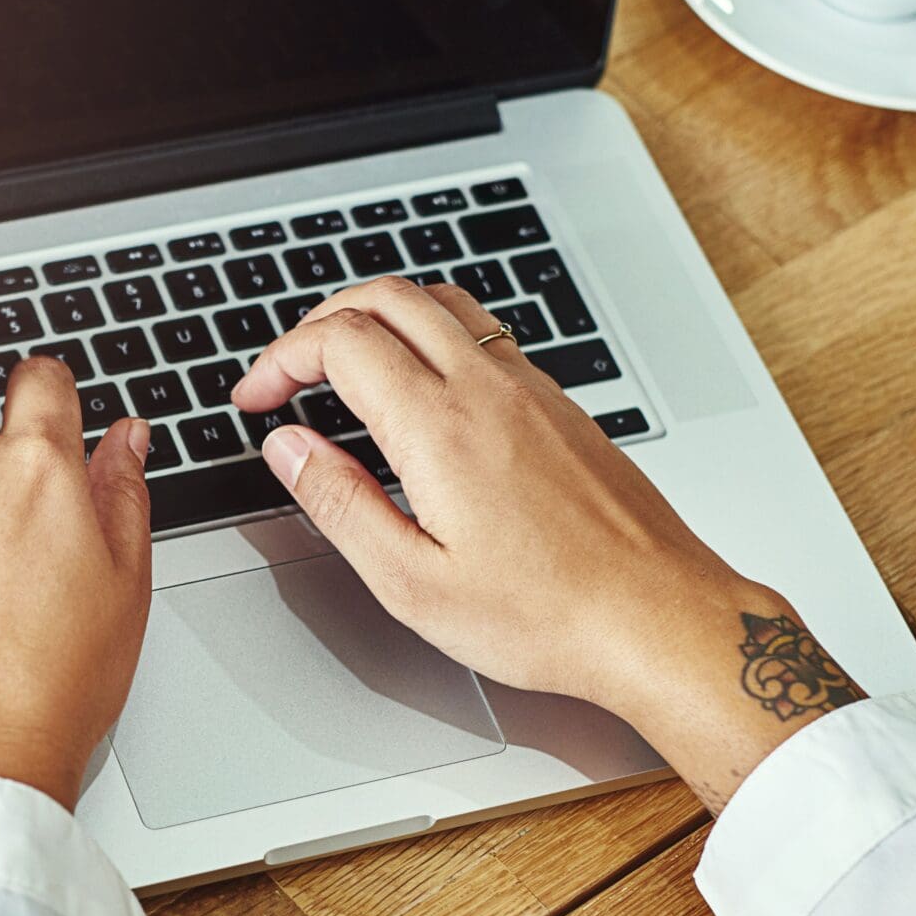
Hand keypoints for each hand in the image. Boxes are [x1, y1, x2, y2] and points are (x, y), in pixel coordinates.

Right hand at [230, 278, 862, 809]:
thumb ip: (339, 503)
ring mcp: (532, 389)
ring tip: (344, 365)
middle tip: (287, 371)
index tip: (258, 399)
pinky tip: (422, 391)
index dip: (281, 360)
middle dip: (320, 320)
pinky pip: (484, 334)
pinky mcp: (561, 406)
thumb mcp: (411, 583)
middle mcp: (488, 388)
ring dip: (378, 315)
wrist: (656, 619)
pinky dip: (431, 336)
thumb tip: (288, 448)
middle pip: (386, 296)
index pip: (340, 341)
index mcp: (439, 427)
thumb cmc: (545, 616)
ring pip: (441, 302)